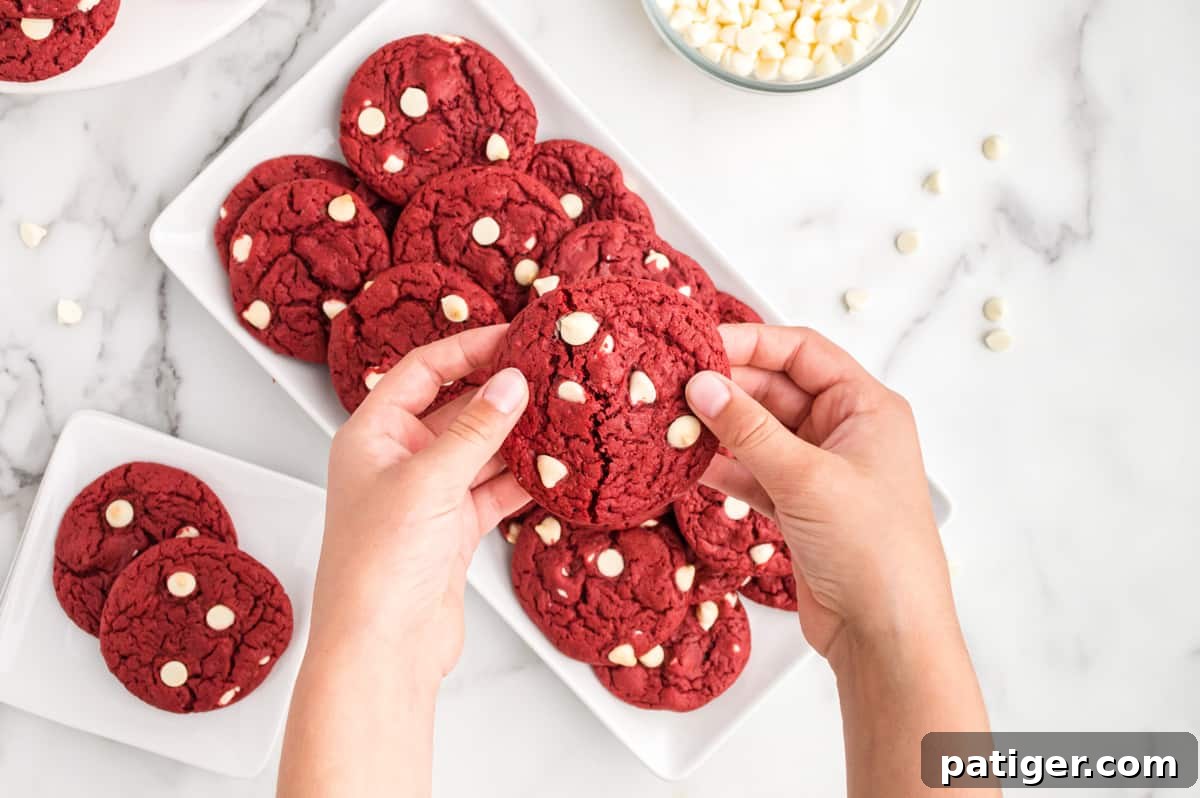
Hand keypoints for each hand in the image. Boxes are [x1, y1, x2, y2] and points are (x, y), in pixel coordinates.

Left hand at [311, 326, 530, 679]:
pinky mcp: (453, 530)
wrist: (381, 650)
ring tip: (560, 414)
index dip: (468, 348)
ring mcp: (427, 497)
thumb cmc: (376, 567)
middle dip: (499, 392)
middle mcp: (397, 461)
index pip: (422, 371)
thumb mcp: (429, 482)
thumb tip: (510, 382)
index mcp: (372, 436)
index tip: (514, 336)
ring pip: (480, 450)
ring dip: (517, 436)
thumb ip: (475, 430)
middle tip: (547, 373)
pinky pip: (494, 490)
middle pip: (455, 408)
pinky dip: (523, 480)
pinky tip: (553, 467)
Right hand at [685, 325, 952, 667]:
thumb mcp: (805, 478)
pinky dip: (722, 468)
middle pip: (775, 390)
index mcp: (866, 407)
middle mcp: (845, 432)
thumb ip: (749, 429)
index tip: (699, 348)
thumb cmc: (872, 548)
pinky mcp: (799, 508)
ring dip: (719, 430)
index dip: (750, 344)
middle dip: (726, 389)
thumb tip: (702, 386)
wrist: (885, 635)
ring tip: (670, 423)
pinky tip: (687, 464)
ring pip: (759, 433)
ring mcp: (820, 471)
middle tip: (673, 389)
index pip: (802, 353)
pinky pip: (753, 472)